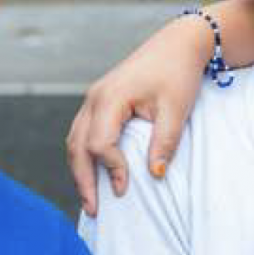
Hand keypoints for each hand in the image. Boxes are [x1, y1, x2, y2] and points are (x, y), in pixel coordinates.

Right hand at [67, 15, 209, 215]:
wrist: (178, 43)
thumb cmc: (178, 73)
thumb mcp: (176, 109)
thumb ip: (164, 142)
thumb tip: (154, 175)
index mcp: (111, 97)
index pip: (100, 143)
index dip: (111, 168)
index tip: (126, 187)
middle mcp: (95, 98)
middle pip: (77, 145)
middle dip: (83, 180)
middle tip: (93, 211)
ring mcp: (94, 98)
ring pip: (75, 139)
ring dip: (80, 170)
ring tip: (90, 199)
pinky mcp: (100, 100)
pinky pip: (83, 132)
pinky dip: (84, 155)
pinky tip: (94, 174)